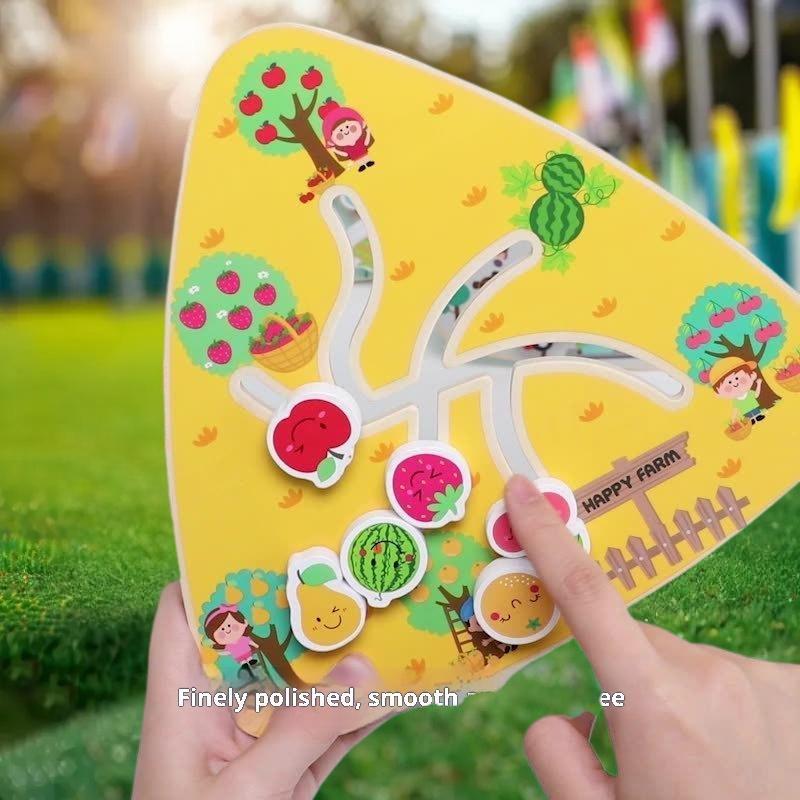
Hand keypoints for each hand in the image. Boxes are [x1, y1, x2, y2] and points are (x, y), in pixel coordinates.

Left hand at [133, 583, 387, 799]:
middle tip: (347, 567)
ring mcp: (256, 743)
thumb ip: (302, 730)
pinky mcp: (287, 775)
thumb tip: (364, 667)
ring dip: (341, 659)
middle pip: (256, 641)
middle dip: (300, 608)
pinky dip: (360, 713)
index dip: (209, 570)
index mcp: (181, 702)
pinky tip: (398, 687)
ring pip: (300, 684)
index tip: (262, 536)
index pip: (182, 615)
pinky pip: (328, 731)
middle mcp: (218, 712)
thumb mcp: (246, 793)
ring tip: (384, 615)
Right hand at [505, 475, 799, 799]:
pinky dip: (726, 703)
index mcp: (652, 703)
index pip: (585, 595)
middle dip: (626, 675)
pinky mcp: (799, 686)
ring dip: (681, 695)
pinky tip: (744, 757)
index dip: (547, 537)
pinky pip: (737, 675)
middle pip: (639, 643)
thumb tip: (562, 714)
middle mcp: (711, 674)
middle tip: (643, 747)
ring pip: (690, 662)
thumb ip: (556, 758)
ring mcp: (763, 678)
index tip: (525, 492)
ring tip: (702, 766)